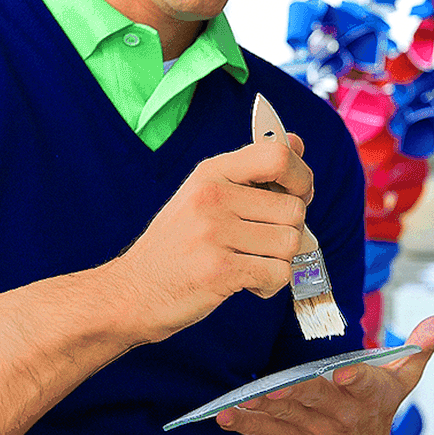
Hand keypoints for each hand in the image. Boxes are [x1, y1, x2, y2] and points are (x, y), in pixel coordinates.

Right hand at [111, 135, 314, 345]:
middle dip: (289, 232)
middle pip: (294, 209)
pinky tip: (245, 283)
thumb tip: (298, 142)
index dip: (301, 178)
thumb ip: (252, 171)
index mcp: (211, 172)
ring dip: (278, 262)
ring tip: (248, 264)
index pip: (278, 156)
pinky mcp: (219, 269)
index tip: (296, 196)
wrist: (132, 292)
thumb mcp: (206, 195)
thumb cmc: (176, 246)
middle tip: (260, 244)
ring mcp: (213, 232)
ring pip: (291, 243)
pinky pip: (278, 273)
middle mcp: (212, 196)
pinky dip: (269, 284)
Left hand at [215, 313, 433, 434]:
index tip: (344, 374)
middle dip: (299, 395)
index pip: (364, 386)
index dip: (355, 381)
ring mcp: (312, 431)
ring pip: (287, 418)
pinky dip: (242, 424)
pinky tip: (224, 415)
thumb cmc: (377, 407)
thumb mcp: (403, 378)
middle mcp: (341, 416)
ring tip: (244, 400)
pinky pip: (263, 431)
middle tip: (280, 386)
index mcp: (369, 395)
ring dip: (264, 409)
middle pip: (318, 401)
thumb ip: (425, 344)